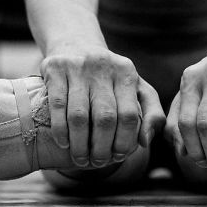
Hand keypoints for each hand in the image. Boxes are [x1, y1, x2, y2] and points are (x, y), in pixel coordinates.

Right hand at [41, 46, 163, 167]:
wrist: (75, 44)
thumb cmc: (109, 78)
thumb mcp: (137, 89)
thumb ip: (152, 114)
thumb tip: (145, 142)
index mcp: (127, 72)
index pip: (129, 115)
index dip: (124, 141)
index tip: (118, 157)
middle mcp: (104, 66)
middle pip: (105, 118)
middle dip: (102, 147)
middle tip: (98, 163)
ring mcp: (77, 66)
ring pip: (79, 116)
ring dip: (80, 145)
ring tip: (81, 160)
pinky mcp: (55, 68)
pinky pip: (57, 107)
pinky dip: (61, 130)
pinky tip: (64, 144)